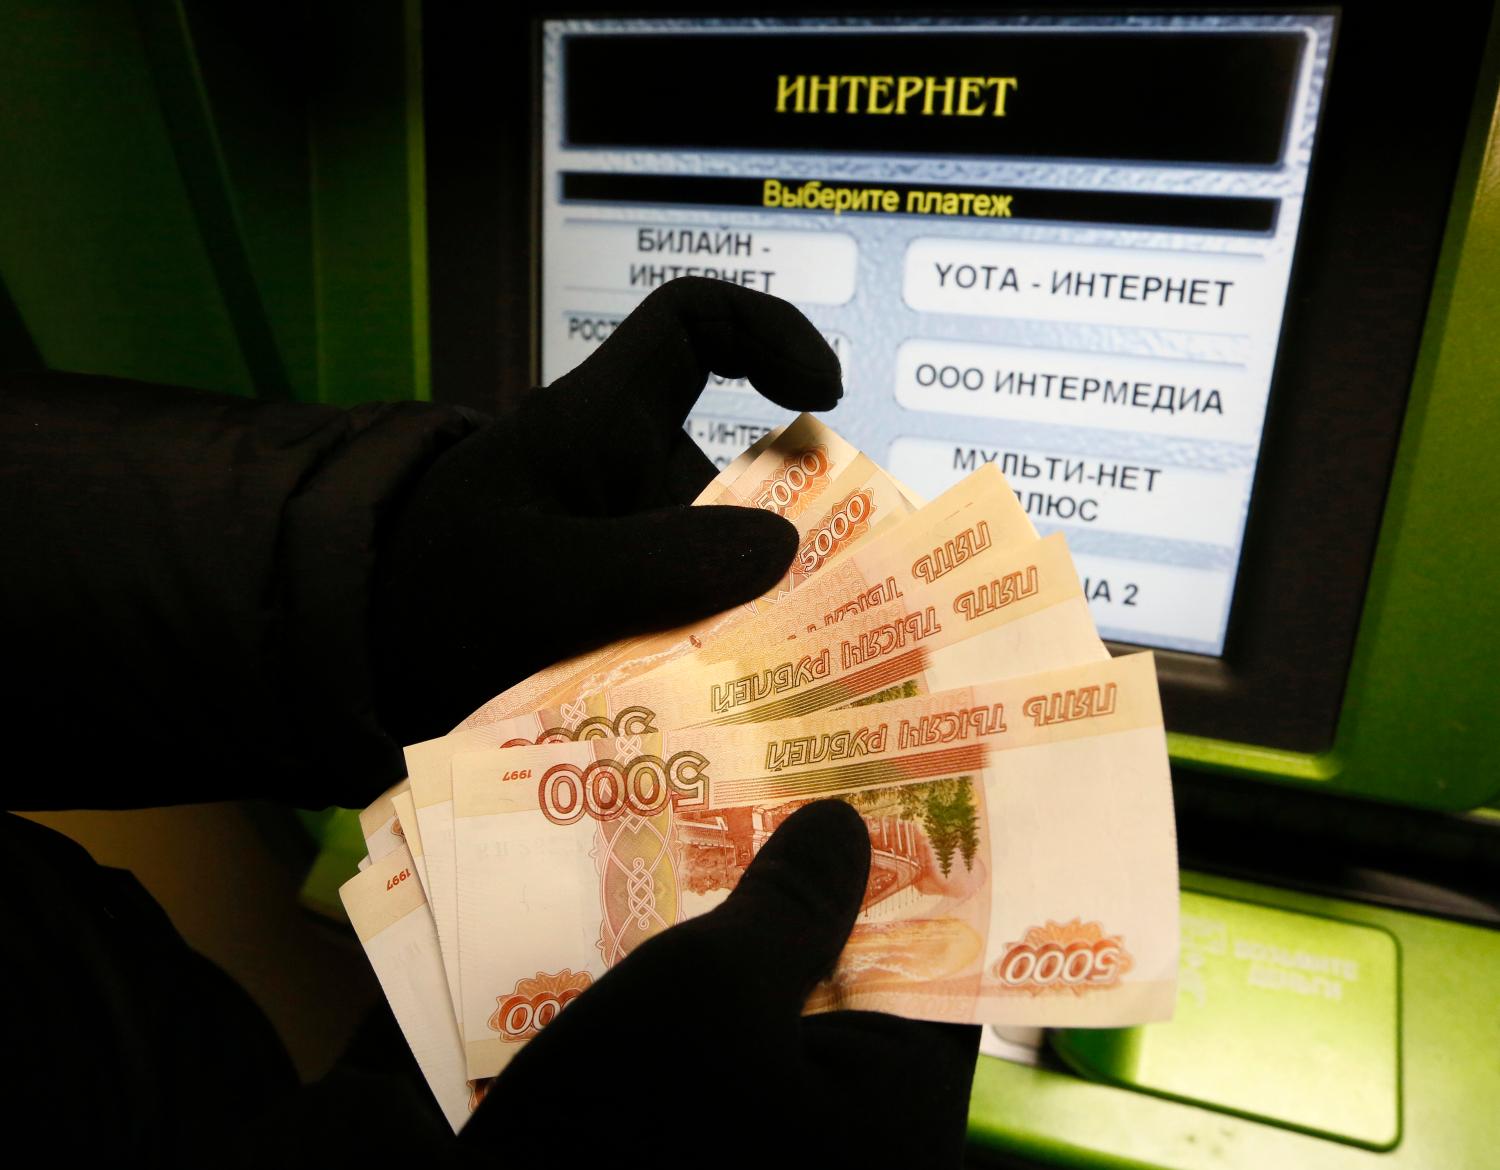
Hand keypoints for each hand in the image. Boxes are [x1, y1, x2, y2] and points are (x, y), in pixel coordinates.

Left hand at [374, 278, 841, 743]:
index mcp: (598, 424)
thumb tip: (781, 547)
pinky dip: (727, 649)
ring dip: (762, 607)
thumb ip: (652, 565)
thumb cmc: (430, 595)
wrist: (359, 665)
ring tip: (801, 676)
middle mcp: (624, 475)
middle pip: (740, 467)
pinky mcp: (621, 607)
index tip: (823, 392)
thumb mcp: (537, 583)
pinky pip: (697, 612)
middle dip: (798, 526)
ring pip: (723, 554)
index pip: (691, 325)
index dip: (769, 330)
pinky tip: (744, 706)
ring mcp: (625, 543)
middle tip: (846, 599)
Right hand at [458, 800, 980, 1166]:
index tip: (882, 792)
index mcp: (901, 1118)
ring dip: (777, 946)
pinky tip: (699, 935)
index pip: (942, 972)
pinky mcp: (734, 1153)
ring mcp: (796, 1154)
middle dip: (836, 904)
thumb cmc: (624, 1121)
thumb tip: (847, 826)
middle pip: (875, 994)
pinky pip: (759, 1062)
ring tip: (749, 844)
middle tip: (808, 800)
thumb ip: (793, 900)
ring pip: (809, 1024)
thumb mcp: (711, 986)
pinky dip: (738, 1001)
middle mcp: (868, 1147)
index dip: (910, 877)